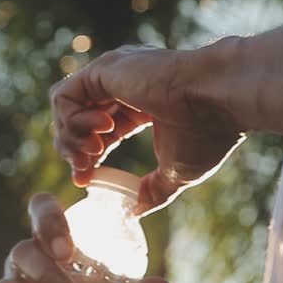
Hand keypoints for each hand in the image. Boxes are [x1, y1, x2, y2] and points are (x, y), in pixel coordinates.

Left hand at [50, 43, 245, 215]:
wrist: (219, 101)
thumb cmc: (207, 132)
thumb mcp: (176, 170)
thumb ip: (154, 190)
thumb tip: (134, 211)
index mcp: (139, 104)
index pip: (98, 131)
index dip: (86, 157)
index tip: (86, 181)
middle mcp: (121, 85)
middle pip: (75, 119)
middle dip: (73, 152)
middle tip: (85, 172)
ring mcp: (111, 75)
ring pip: (64, 107)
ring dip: (70, 138)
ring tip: (94, 153)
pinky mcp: (102, 71)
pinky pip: (63, 96)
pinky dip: (70, 122)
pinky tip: (97, 137)